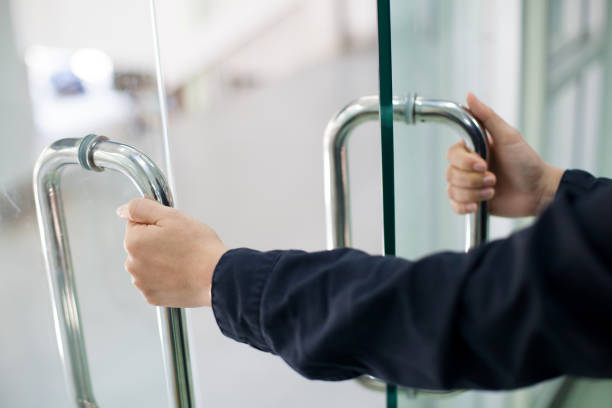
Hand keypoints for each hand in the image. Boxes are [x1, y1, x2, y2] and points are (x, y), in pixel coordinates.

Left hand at [117, 198, 227, 306]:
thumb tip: (122, 210)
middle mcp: (132, 265)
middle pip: (141, 245)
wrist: (216, 277)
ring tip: (183, 260)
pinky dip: (165, 278)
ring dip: (160, 261)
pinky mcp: (153, 297)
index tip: (172, 230)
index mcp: (133, 242)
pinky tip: (180, 274)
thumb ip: (140, 208)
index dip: (156, 224)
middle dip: (156, 243)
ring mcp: (142, 284)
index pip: (136, 224)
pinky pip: (155, 282)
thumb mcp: (171, 216)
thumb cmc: (199, 247)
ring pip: (147, 264)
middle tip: (180, 244)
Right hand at [445, 93, 563, 216]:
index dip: (464, 162)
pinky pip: (454, 206)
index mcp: (473, 151)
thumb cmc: (527, 162)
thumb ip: (487, 117)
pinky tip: (478, 204)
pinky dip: (464, 206)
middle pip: (450, 174)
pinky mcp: (473, 203)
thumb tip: (470, 96)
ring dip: (474, 193)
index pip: (451, 155)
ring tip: (493, 190)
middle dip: (473, 180)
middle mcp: (468, 168)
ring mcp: (470, 186)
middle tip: (494, 178)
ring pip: (453, 191)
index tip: (483, 164)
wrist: (539, 191)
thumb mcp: (508, 136)